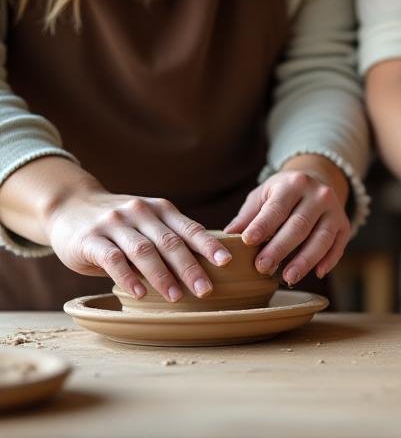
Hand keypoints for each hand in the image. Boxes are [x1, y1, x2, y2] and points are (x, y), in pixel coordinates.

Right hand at [46, 189, 231, 301]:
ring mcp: (114, 224)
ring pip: (143, 250)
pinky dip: (128, 277)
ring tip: (177, 297)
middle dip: (190, 267)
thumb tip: (208, 267)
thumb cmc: (120, 225)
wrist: (69, 206)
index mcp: (160, 209)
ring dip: (162, 275)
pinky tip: (139, 293)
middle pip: (170, 242)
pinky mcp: (91, 239)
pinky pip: (112, 259)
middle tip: (206, 291)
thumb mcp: (147, 224)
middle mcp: (140, 212)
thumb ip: (170, 239)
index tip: (226, 262)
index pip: (189, 229)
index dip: (209, 245)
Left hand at [224, 155, 350, 285]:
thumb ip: (247, 217)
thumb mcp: (263, 196)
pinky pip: (338, 246)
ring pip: (321, 239)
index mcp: (294, 183)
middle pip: (299, 226)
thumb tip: (226, 237)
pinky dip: (329, 261)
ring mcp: (334, 210)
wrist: (317, 181)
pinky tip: (317, 274)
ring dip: (304, 261)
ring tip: (287, 278)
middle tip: (262, 268)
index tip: (248, 242)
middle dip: (280, 248)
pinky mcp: (344, 225)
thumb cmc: (282, 194)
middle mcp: (318, 194)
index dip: (263, 225)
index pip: (277, 207)